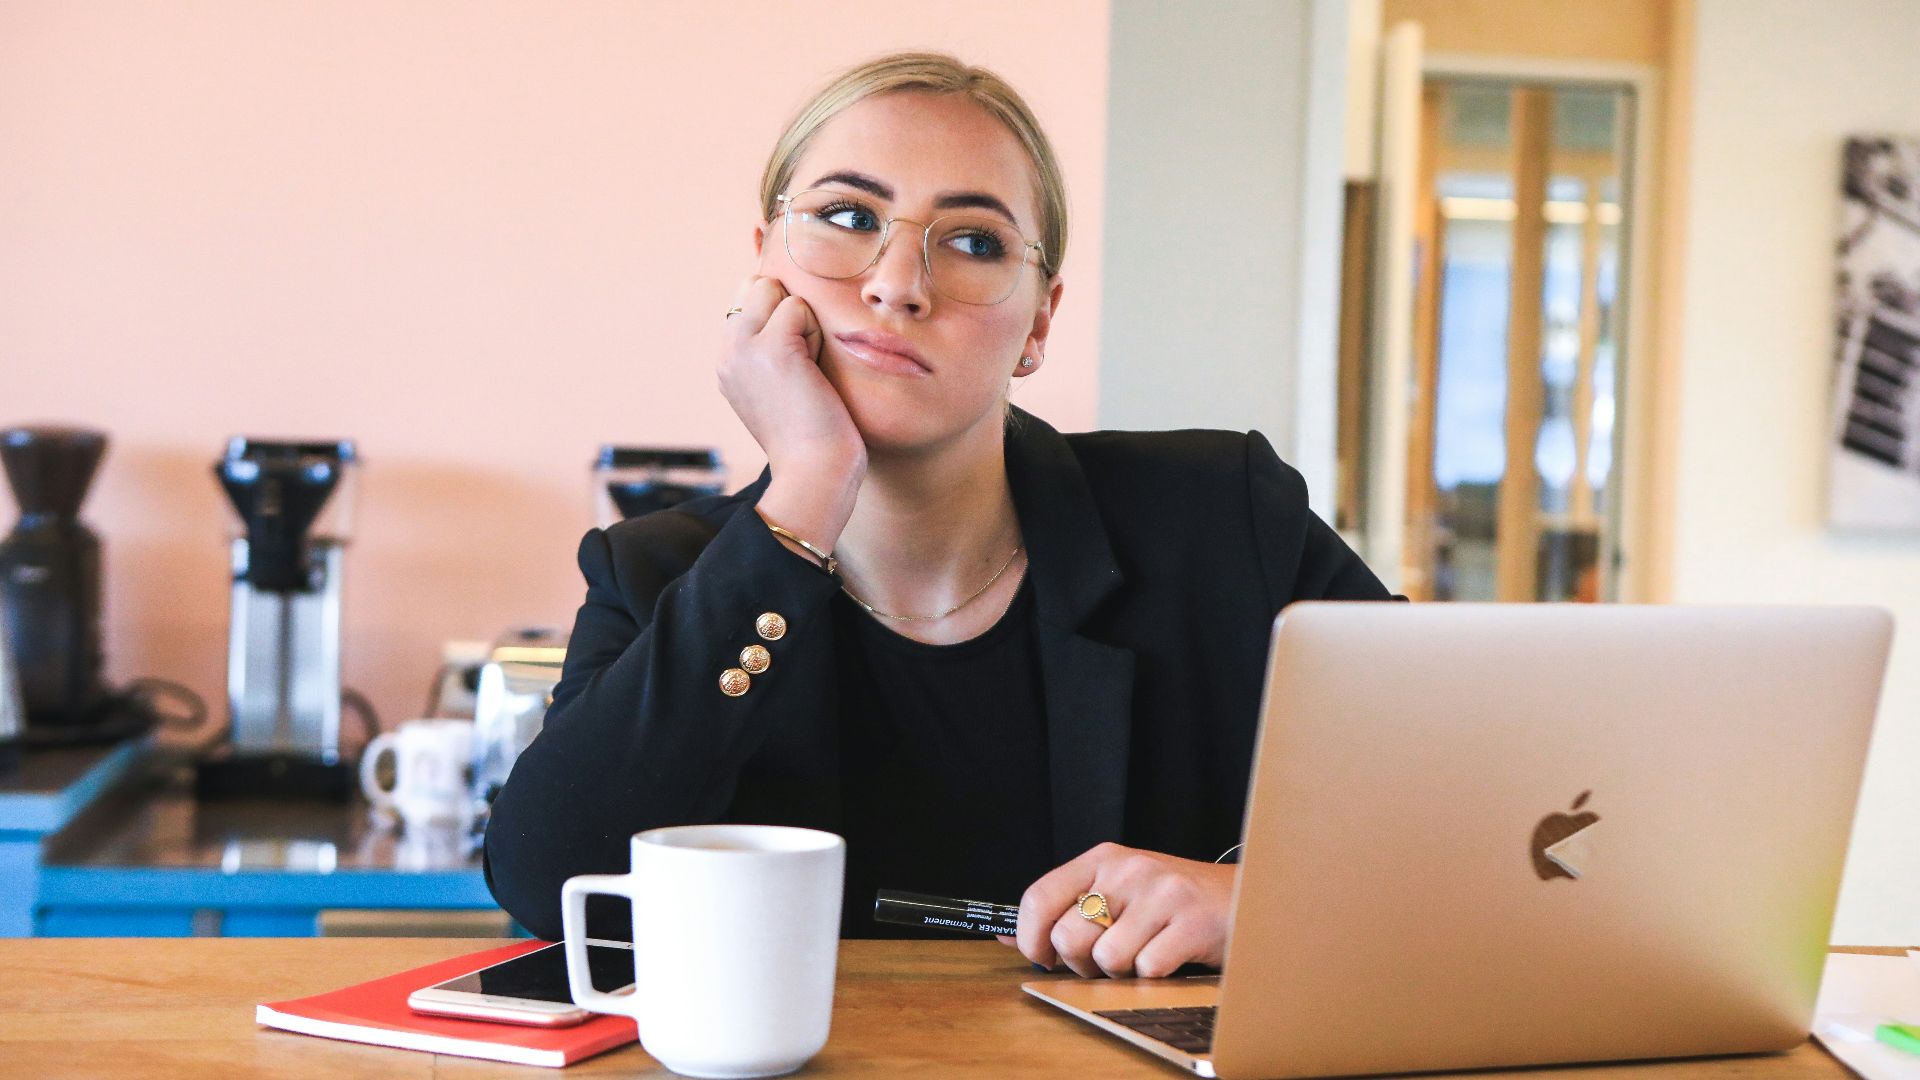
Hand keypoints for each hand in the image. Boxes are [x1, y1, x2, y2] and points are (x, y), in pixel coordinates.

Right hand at [718, 275, 865, 547]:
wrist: (813, 473)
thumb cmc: (812, 435)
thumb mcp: (779, 386)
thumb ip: (771, 347)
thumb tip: (790, 305)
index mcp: (727, 361)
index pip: (747, 297)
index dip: (780, 316)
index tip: (794, 364)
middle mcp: (726, 351)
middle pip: (758, 285)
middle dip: (789, 312)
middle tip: (802, 364)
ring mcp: (743, 347)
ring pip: (777, 291)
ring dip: (804, 324)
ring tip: (807, 370)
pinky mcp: (770, 347)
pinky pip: (798, 307)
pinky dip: (815, 334)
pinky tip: (812, 372)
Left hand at [1005, 843, 1234, 978]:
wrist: (1250, 896)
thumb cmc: (1174, 902)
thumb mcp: (1118, 892)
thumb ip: (1066, 909)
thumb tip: (1005, 938)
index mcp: (1103, 857)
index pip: (1039, 896)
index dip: (1031, 938)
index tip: (1043, 958)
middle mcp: (1129, 869)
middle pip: (1069, 935)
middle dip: (1082, 963)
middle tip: (1106, 960)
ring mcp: (1162, 893)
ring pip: (1108, 958)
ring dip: (1121, 973)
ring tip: (1143, 955)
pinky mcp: (1192, 922)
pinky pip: (1148, 969)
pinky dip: (1154, 977)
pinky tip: (1171, 958)